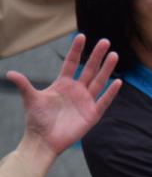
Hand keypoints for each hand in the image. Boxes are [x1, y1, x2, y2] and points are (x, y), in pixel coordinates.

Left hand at [9, 34, 120, 170]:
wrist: (44, 140)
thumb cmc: (37, 120)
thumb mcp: (31, 99)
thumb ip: (24, 85)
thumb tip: (10, 73)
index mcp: (62, 84)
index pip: (72, 63)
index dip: (77, 50)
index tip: (81, 36)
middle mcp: (76, 90)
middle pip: (89, 69)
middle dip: (97, 55)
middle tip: (105, 41)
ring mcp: (86, 101)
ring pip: (99, 81)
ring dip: (106, 69)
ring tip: (114, 55)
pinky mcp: (92, 114)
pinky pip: (104, 101)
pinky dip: (111, 92)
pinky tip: (117, 82)